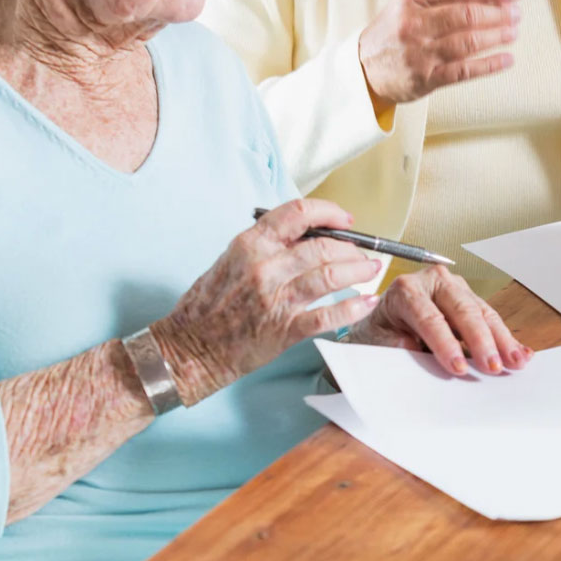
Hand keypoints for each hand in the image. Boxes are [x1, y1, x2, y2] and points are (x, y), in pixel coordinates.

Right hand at [152, 199, 381, 402]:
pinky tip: (366, 302)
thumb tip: (311, 233)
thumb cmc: (209, 305)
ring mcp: (275, 299)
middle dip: (351, 247)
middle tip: (362, 253)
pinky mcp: (283, 330)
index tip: (346, 220)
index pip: (298, 213)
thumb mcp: (233, 260)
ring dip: (358, 271)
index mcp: (250, 244)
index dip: (329, 212)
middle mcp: (264, 267)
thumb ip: (268, 245)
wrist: (189, 348)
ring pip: (329, 276)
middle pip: (322, 246)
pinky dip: (352, 308)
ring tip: (371, 269)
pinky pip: (327, 316)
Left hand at [348, 265, 532, 376]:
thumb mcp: (377, 340)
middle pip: (462, 310)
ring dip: (501, 339)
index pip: (429, 317)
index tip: (457, 367)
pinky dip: (505, 336)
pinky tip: (520, 351)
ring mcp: (454, 287)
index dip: (445, 344)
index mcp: (406, 289)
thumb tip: (413, 349)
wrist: (380, 322)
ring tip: (516, 361)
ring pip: (482, 312)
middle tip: (493, 366)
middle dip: (481, 340)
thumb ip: (394, 344)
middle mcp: (433, 282)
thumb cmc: (379, 331)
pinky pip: (489, 316)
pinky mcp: (468, 297)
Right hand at [358, 0, 522, 110]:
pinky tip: (507, 59)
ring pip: (468, 41)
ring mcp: (420, 52)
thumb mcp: (406, 4)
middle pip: (466, 14)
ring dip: (497, 35)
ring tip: (514, 31)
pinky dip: (489, 65)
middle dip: (498, 12)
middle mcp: (414, 23)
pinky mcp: (426, 79)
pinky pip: (465, 71)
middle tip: (517, 12)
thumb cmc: (392, 32)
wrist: (362, 70)